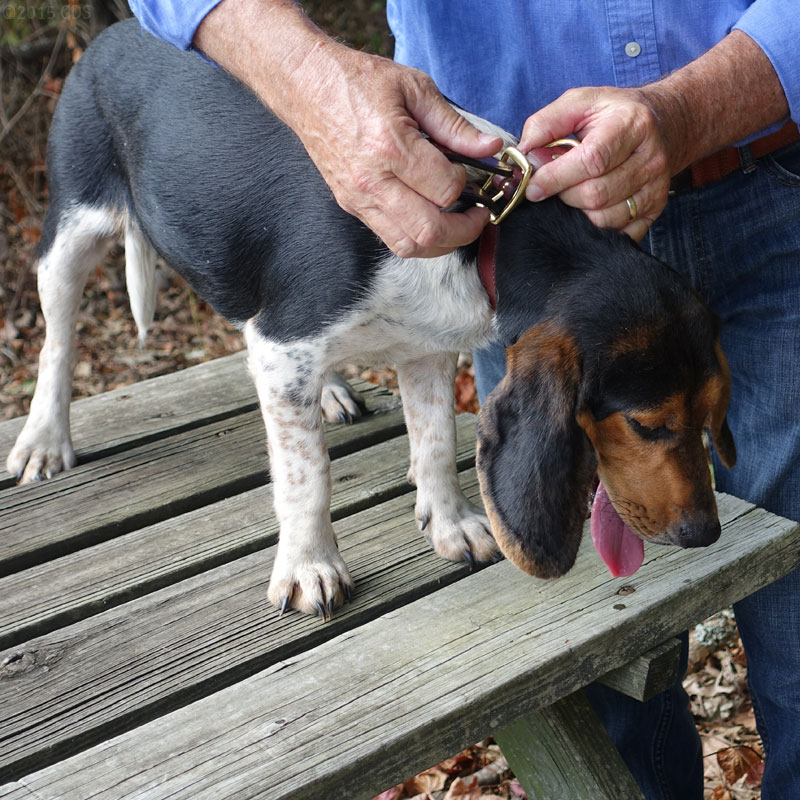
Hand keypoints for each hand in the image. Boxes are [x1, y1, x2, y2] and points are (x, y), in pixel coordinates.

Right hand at [194, 0, 501, 257]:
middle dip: (464, 230)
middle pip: (428, 231)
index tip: (473, 175)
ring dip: (441, 244)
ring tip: (457, 226)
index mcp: (390, 145)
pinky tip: (430, 221)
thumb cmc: (358, 81)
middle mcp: (372, 180)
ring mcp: (359, 198)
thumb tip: (490, 148)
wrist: (305, 86)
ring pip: (408, 246)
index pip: (445, 188)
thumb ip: (454, 125)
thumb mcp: (414, 88)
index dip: (468, 186)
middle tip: (478, 217)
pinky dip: (417, 239)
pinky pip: (390, 239)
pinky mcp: (351, 206)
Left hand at [519, 87, 675, 240]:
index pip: (592, 161)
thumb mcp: (580, 103)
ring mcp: (655, 187)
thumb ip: (546, 123)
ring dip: (576, 213)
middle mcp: (650, 158)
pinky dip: (594, 228)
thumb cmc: (612, 115)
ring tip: (570, 194)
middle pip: (596, 195)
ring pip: (604, 218)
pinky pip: (617, 235)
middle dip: (564, 195)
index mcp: (631, 124)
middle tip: (552, 188)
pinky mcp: (654, 209)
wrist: (663, 124)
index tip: (533, 186)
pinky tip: (586, 210)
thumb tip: (523, 153)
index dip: (556, 178)